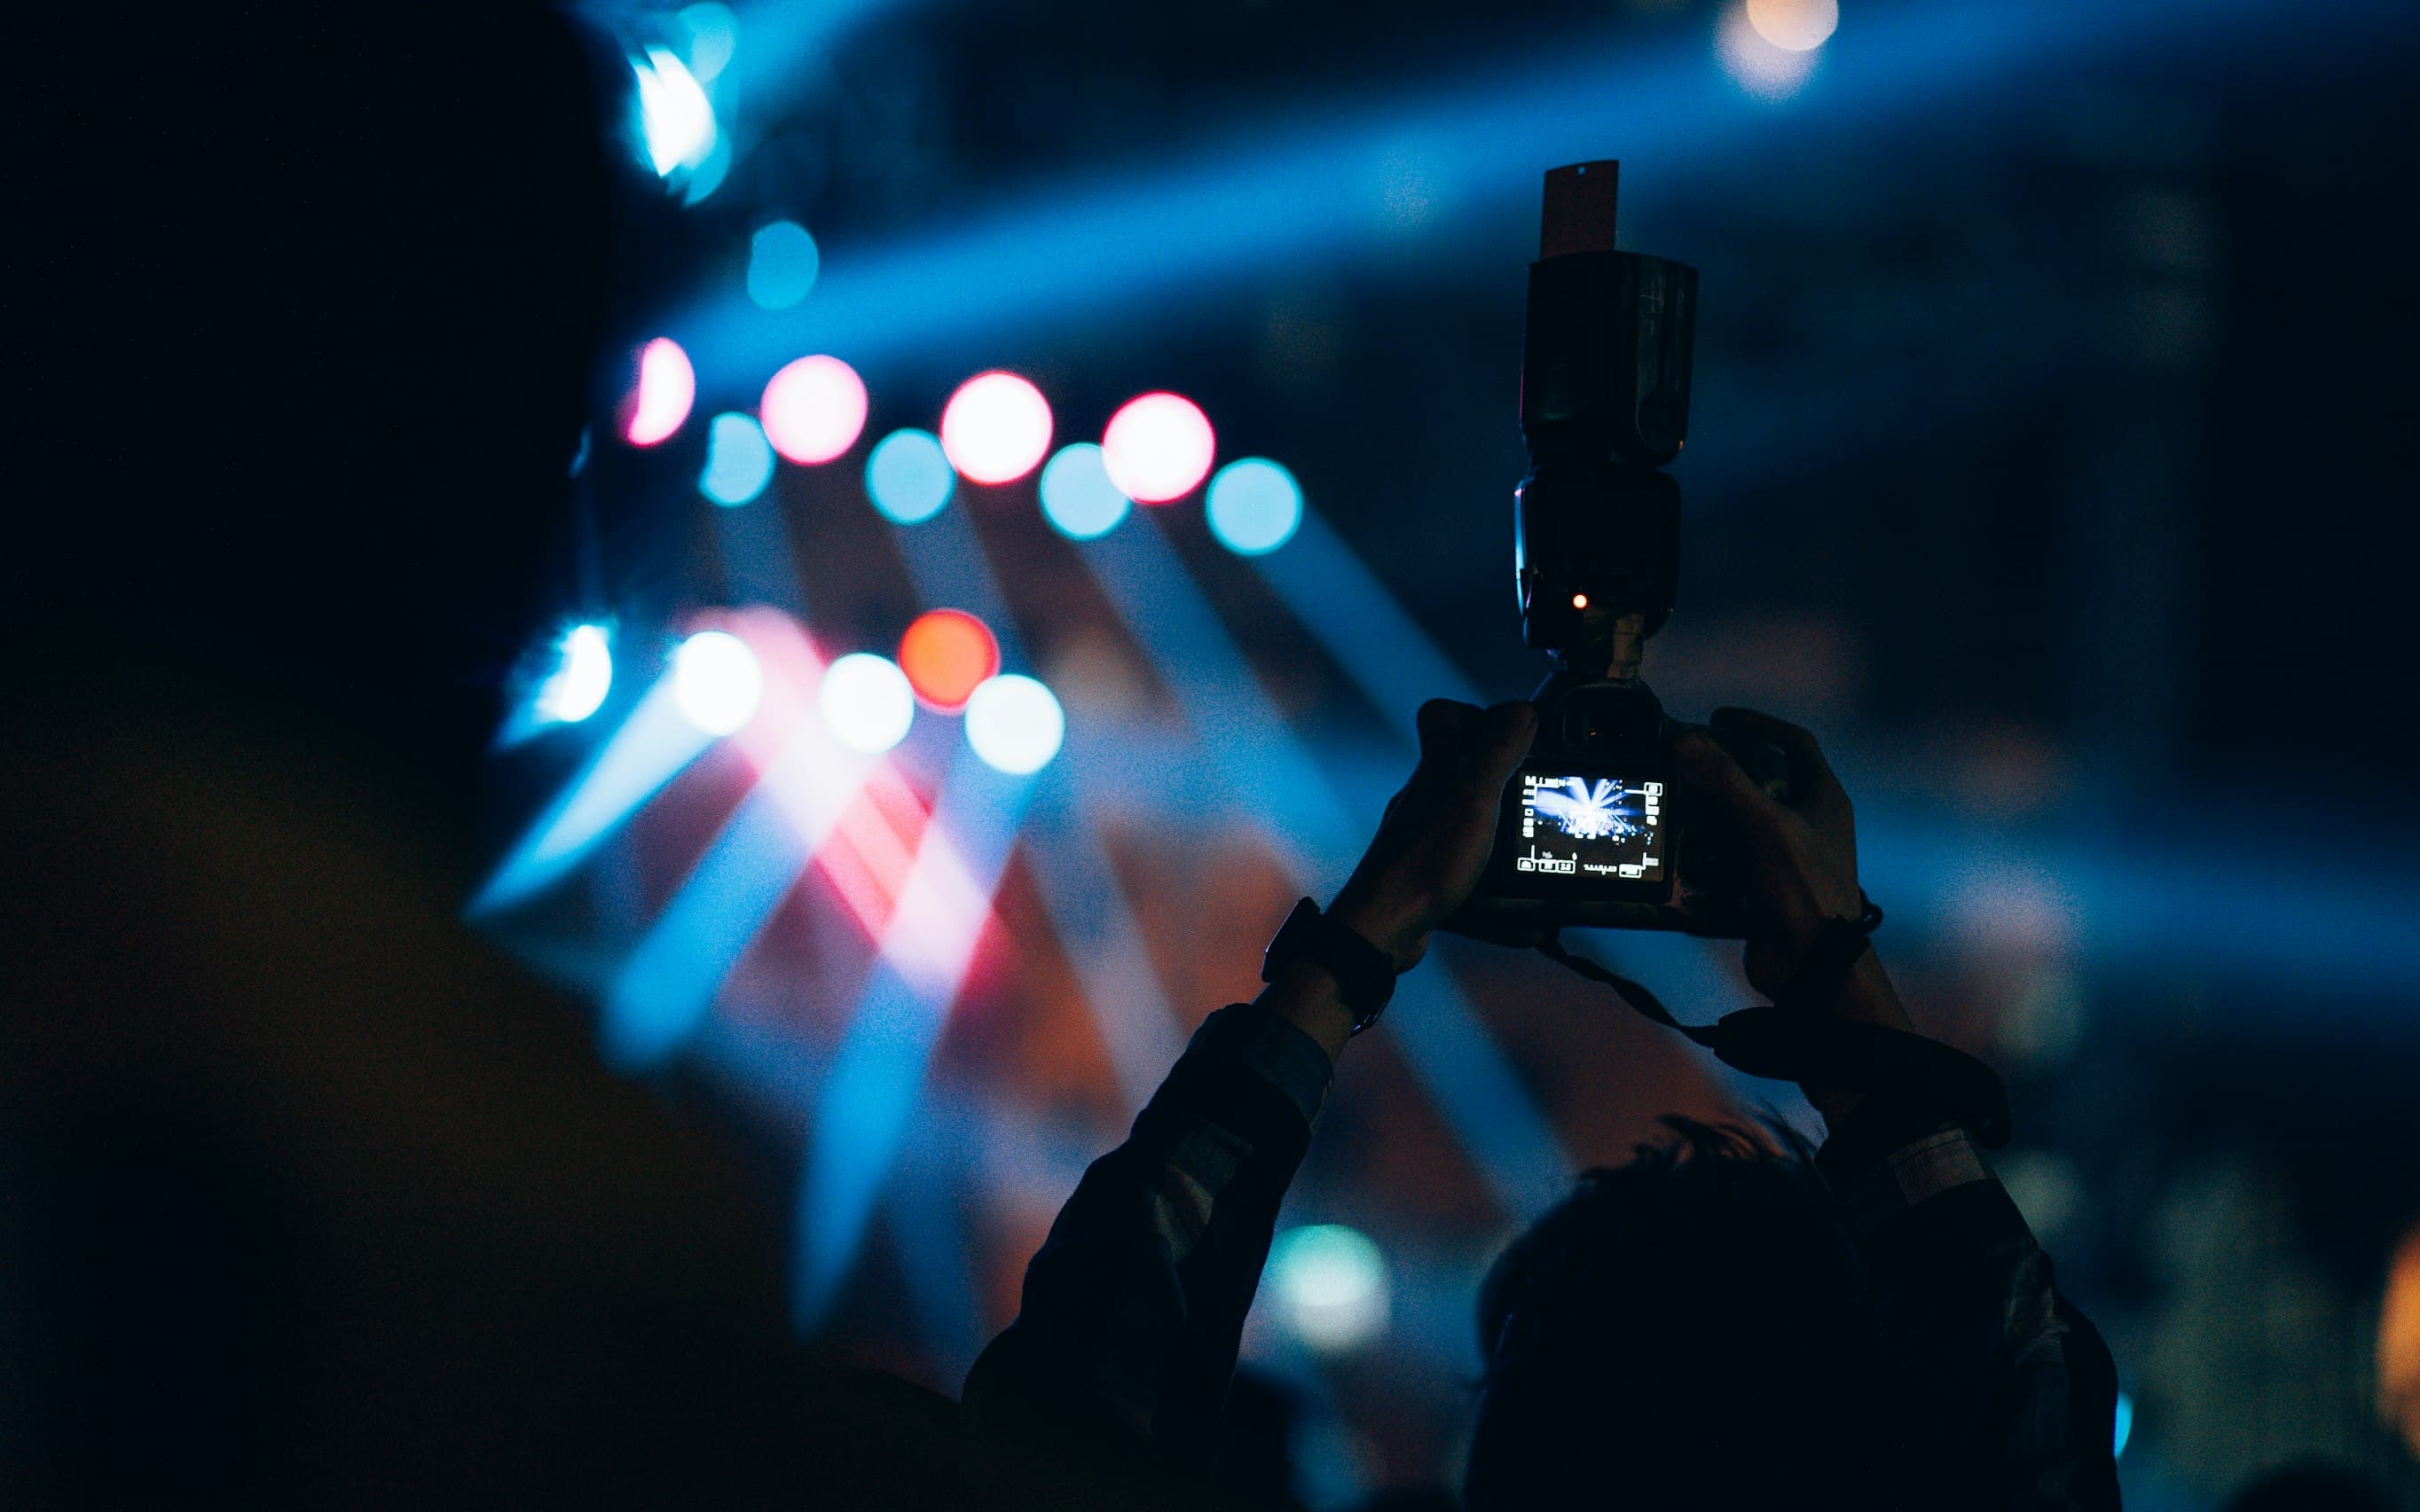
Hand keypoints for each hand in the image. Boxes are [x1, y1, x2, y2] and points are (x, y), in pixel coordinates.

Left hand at [1328, 699, 1537, 972]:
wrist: (1380, 930)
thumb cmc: (1423, 862)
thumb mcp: (1472, 799)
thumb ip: (1496, 753)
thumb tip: (1520, 710)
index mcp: (1435, 773)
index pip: (1439, 717)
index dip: (1473, 714)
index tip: (1508, 733)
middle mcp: (1423, 801)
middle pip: (1460, 772)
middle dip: (1502, 781)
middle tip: (1532, 795)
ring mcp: (1421, 841)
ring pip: (1467, 828)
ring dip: (1503, 841)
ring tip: (1534, 855)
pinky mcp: (1424, 879)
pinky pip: (1468, 880)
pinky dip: (1499, 900)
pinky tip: (1526, 923)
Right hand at [1672, 709, 1906, 1022]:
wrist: (1811, 966)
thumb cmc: (1806, 890)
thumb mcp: (1768, 827)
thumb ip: (1728, 782)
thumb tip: (1685, 740)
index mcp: (1822, 799)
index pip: (1794, 744)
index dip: (1758, 724)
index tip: (1718, 718)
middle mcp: (1805, 823)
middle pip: (1758, 781)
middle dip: (1720, 772)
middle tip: (1682, 764)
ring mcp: (1781, 856)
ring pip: (1735, 821)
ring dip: (1704, 814)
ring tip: (1673, 804)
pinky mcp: (1758, 885)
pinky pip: (1724, 858)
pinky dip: (1701, 853)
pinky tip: (1677, 849)